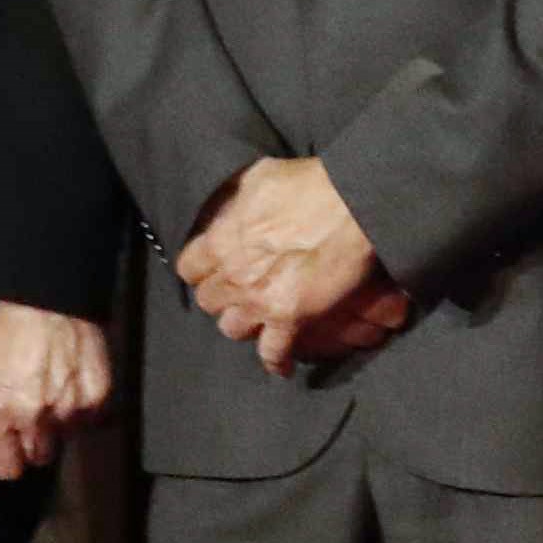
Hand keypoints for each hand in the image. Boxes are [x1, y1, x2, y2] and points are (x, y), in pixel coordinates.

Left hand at [0, 302, 115, 481]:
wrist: (50, 302)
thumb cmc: (9, 337)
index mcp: (0, 414)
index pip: (6, 468)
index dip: (6, 461)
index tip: (9, 450)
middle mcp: (36, 417)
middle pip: (38, 458)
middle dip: (33, 442)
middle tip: (31, 413)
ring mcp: (70, 409)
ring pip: (65, 441)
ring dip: (59, 426)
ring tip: (53, 393)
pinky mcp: (99, 398)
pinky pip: (90, 422)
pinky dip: (83, 411)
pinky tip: (72, 386)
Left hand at [175, 157, 393, 371]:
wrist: (354, 206)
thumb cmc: (311, 185)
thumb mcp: (260, 176)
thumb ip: (236, 196)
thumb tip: (230, 202)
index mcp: (220, 240)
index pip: (188, 268)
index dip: (202, 268)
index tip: (215, 265)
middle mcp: (232, 275)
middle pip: (208, 301)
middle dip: (222, 295)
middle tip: (240, 289)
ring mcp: (259, 301)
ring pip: (231, 328)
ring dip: (243, 322)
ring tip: (258, 317)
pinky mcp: (290, 319)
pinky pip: (272, 351)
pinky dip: (275, 360)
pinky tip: (280, 365)